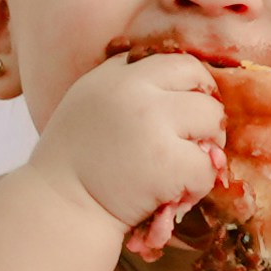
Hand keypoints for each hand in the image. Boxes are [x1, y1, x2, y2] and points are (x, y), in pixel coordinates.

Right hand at [28, 52, 225, 243]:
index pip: (172, 60)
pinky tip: (174, 195)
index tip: (184, 111)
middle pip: (197, 79)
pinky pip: (208, 165)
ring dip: (207, 145)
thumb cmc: (70, 166)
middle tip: (194, 139)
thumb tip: (178, 89)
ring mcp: (152, 124)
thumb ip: (122, 88)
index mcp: (112, 76)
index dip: (189, 84)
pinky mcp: (168, 162)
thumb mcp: (85, 105)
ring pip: (212, 117)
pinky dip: (198, 184)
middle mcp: (132, 90)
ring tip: (182, 167)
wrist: (57, 210)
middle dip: (203, 110)